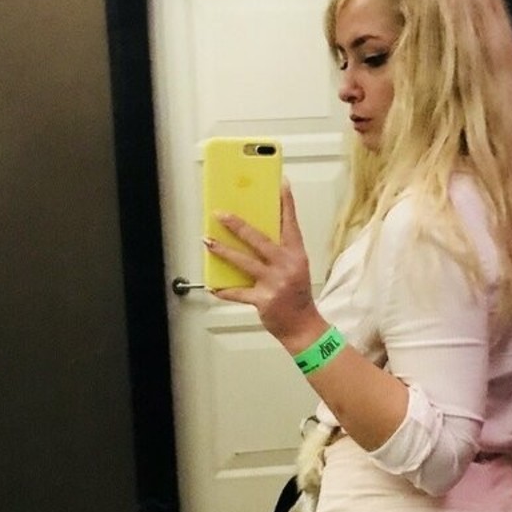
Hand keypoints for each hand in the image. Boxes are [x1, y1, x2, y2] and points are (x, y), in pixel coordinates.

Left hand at [203, 181, 323, 349]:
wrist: (303, 326)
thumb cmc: (297, 296)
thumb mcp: (295, 268)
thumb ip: (279, 252)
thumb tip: (254, 235)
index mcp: (296, 254)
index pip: (290, 223)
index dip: (286, 203)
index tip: (281, 184)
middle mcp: (286, 265)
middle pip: (259, 239)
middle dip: (237, 225)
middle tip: (221, 214)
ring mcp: (275, 282)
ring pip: (244, 262)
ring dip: (223, 251)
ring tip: (208, 241)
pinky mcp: (263, 299)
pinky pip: (238, 292)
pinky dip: (224, 290)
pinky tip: (213, 286)